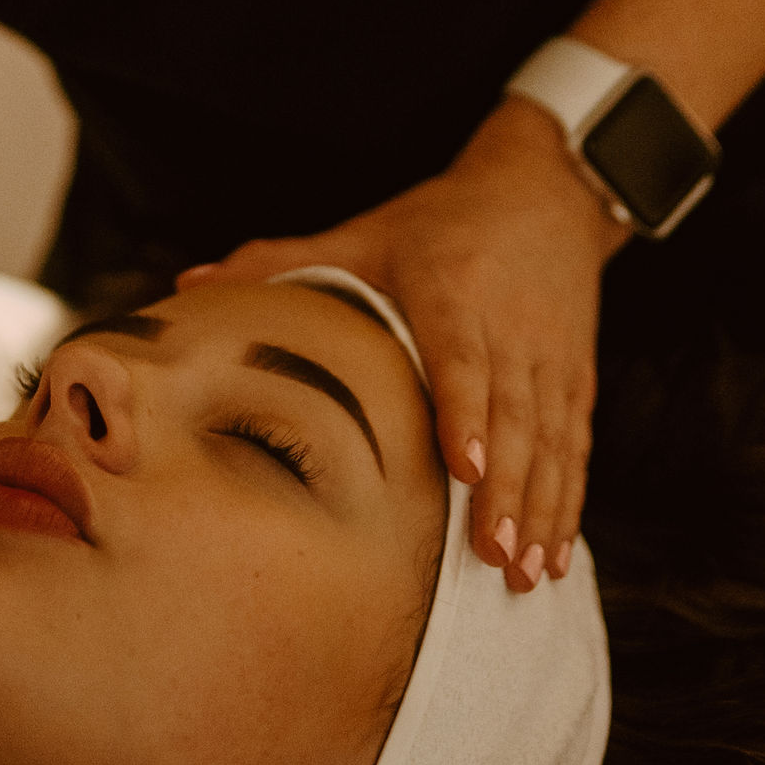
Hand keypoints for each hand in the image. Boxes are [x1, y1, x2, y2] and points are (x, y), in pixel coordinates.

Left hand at [180, 97, 621, 587]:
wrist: (545, 191)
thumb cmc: (440, 221)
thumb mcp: (365, 234)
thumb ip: (280, 261)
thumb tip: (189, 283)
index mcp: (450, 290)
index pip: (461, 358)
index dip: (465, 413)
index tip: (464, 468)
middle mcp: (508, 326)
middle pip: (511, 415)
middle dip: (507, 490)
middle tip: (493, 558)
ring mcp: (548, 355)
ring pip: (548, 439)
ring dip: (540, 507)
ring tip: (524, 573)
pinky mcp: (575, 376)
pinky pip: (574, 444)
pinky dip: (568, 499)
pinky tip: (555, 553)